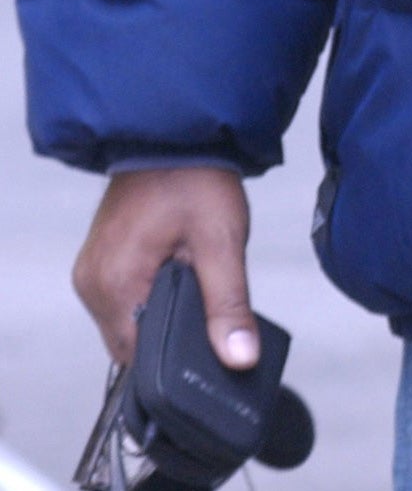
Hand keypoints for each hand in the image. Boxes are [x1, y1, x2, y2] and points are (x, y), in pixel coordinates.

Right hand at [73, 167, 255, 369]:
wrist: (174, 133)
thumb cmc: (194, 178)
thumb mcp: (221, 242)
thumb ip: (229, 305)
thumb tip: (239, 357)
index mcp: (114, 284)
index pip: (141, 357)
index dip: (178, 353)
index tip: (208, 336)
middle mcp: (93, 283)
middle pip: (134, 342)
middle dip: (172, 330)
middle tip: (205, 292)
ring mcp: (93, 271)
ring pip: (130, 321)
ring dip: (161, 310)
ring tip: (192, 275)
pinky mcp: (101, 260)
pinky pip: (125, 298)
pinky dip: (151, 293)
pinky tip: (176, 271)